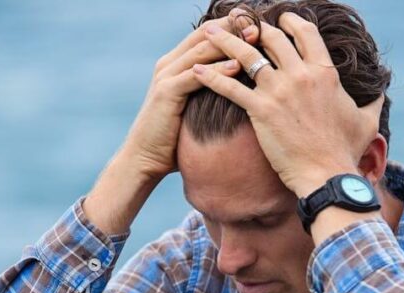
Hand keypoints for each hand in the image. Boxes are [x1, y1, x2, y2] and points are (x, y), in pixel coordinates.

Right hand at [121, 16, 258, 180]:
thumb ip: (209, 92)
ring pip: (201, 50)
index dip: (231, 26)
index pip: (206, 34)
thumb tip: (240, 90)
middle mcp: (169, 64)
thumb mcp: (194, 109)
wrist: (144, 158)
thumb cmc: (173, 139)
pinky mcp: (166, 92)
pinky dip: (218, 69)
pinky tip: (238, 66)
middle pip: (205, 34)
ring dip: (230, 43)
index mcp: (176, 64)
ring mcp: (166, 76)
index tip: (258, 24)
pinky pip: (196, 76)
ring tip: (255, 39)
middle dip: (233, 27)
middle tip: (259, 24)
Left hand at [194, 11, 382, 196]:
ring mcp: (279, 91)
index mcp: (325, 72)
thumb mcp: (366, 121)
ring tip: (208, 33)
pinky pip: (229, 87)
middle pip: (272, 38)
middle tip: (239, 24)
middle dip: (253, 27)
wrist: (327, 175)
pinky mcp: (260, 110)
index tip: (278, 20)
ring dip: (224, 40)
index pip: (304, 33)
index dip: (289, 21)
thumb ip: (373, 102)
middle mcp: (301, 74)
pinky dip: (210, 77)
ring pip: (246, 55)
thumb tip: (381, 92)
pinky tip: (195, 71)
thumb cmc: (346, 151)